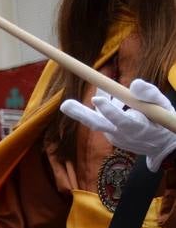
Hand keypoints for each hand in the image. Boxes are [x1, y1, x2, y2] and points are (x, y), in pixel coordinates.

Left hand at [60, 79, 175, 171]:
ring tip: (69, 105)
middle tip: (65, 105)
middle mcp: (123, 134)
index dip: (110, 111)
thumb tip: (134, 82)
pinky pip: (102, 119)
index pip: (122, 120)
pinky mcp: (109, 135)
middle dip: (81, 114)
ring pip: (97, 121)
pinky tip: (104, 98)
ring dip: (85, 111)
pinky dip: (102, 107)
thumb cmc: (162, 120)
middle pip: (99, 125)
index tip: (97, 99)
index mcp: (139, 127)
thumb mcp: (163, 106)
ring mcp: (114, 137)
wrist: (161, 145)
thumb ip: (150, 95)